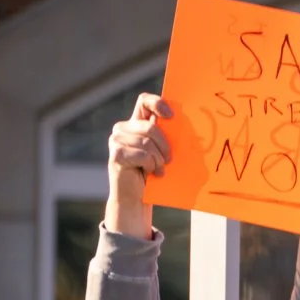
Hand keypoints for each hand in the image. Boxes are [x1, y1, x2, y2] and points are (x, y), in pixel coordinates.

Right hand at [106, 94, 171, 239]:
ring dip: (158, 159)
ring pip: (147, 142)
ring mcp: (117, 140)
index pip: (144, 101)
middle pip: (150, 126)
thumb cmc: (153, 173)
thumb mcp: (162, 151)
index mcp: (136, 123)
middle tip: (169, 160)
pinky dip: (151, 166)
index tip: (171, 116)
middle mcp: (123, 128)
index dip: (157, 103)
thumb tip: (183, 124)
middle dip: (165, 145)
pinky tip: (151, 173)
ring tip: (158, 170)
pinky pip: (143, 155)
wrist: (137, 198)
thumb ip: (167, 136)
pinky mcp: (116, 154)